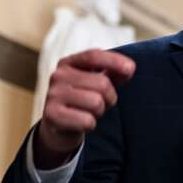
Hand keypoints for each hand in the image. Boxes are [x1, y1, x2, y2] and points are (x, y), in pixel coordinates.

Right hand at [35, 49, 135, 166]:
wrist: (57, 126)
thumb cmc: (81, 101)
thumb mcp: (96, 83)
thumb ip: (112, 73)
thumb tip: (129, 68)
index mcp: (68, 63)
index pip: (93, 55)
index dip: (114, 60)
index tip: (131, 68)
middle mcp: (58, 76)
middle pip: (102, 83)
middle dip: (110, 98)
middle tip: (101, 104)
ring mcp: (53, 95)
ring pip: (96, 102)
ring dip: (99, 112)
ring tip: (89, 112)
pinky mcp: (52, 115)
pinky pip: (87, 120)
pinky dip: (90, 124)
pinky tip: (81, 123)